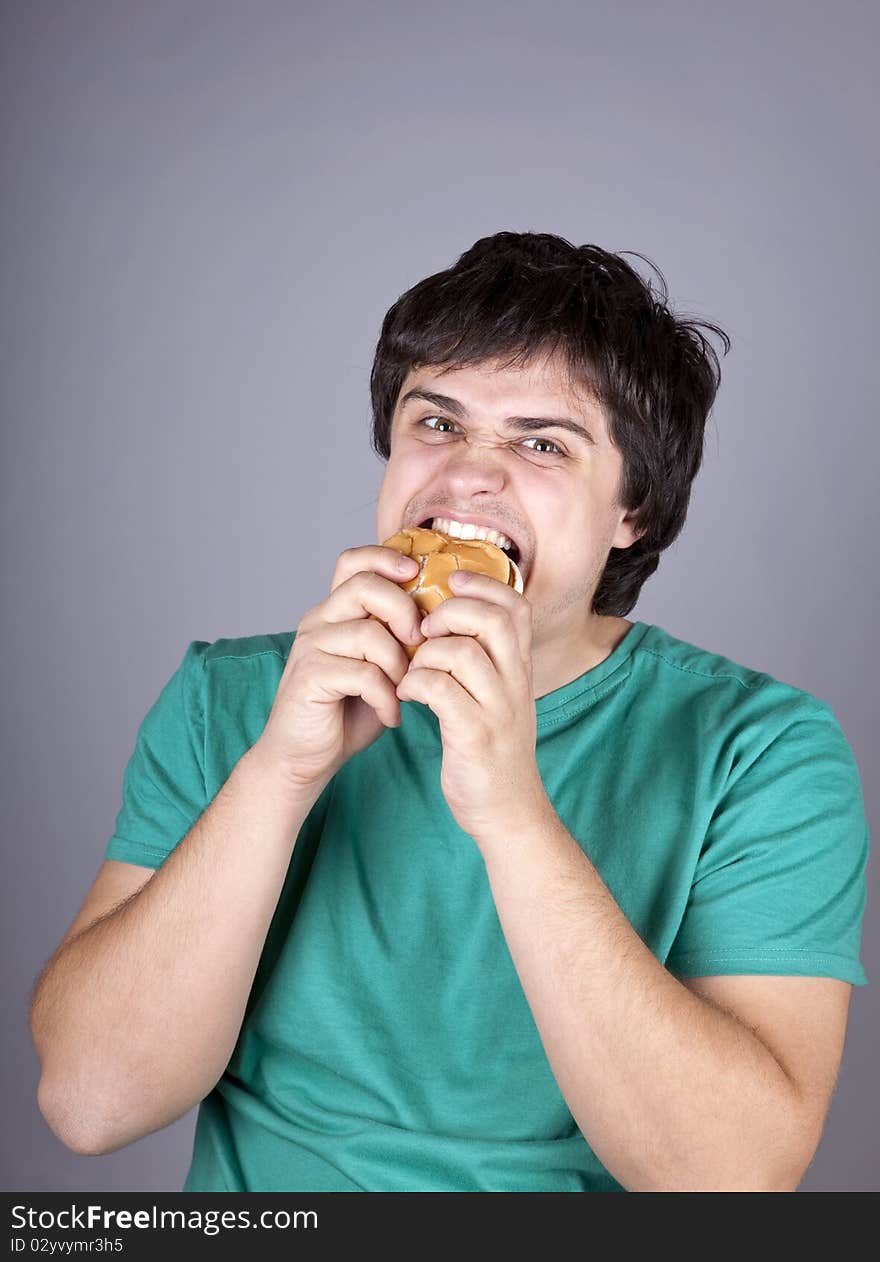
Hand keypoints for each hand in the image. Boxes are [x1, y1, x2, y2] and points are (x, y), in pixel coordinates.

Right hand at [255, 545, 426, 797]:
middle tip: (420, 643)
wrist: (305, 756)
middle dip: (404, 610)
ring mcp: (311, 647)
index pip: (354, 561)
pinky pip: (362, 674)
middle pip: (365, 585)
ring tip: (405, 691)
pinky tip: (390, 716)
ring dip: (399, 664)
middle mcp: (319, 620)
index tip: (417, 573)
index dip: (386, 558)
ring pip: (368, 632)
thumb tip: (445, 618)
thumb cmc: (347, 711)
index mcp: (336, 611)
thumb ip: (400, 639)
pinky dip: (385, 697)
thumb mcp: (382, 667)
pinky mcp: (309, 676)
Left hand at [395, 568, 549, 846]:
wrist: (508, 812)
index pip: (516, 606)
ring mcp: (497, 710)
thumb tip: (449, 617)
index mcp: (519, 669)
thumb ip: (485, 660)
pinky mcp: (475, 736)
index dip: (483, 584)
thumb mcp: (498, 697)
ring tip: (411, 668)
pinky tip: (406, 694)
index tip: (450, 582)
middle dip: (451, 611)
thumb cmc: (492, 750)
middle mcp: (515, 683)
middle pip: (494, 619)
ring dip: (425, 652)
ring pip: (463, 652)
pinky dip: (415, 684)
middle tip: (423, 628)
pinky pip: (440, 690)